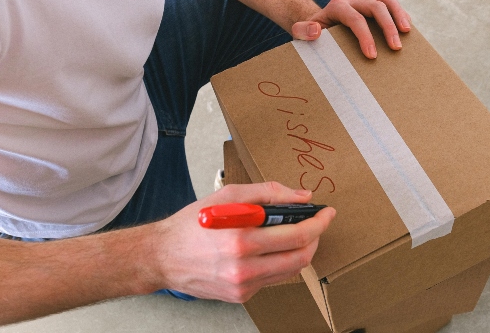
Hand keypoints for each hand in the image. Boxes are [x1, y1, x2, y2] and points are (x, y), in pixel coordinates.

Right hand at [150, 182, 334, 302]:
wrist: (163, 256)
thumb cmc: (193, 224)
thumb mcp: (228, 195)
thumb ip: (268, 193)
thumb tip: (302, 196)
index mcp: (242, 240)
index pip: (298, 235)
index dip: (319, 223)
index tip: (327, 213)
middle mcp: (244, 268)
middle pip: (301, 257)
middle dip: (316, 238)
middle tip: (316, 224)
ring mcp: (244, 286)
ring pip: (291, 271)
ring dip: (301, 251)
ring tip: (296, 234)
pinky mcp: (242, 296)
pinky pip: (274, 279)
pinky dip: (280, 262)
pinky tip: (271, 249)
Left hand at [291, 0, 411, 58]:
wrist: (317, 26)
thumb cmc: (311, 34)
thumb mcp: (300, 33)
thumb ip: (302, 31)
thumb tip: (316, 31)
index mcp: (336, 7)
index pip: (355, 18)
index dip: (365, 36)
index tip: (372, 56)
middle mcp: (353, 2)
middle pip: (375, 5)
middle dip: (387, 26)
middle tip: (395, 48)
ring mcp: (365, 4)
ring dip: (399, 14)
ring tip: (407, 33)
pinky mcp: (374, 10)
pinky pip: (391, 6)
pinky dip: (401, 16)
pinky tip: (406, 33)